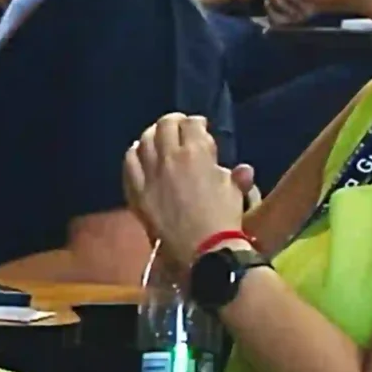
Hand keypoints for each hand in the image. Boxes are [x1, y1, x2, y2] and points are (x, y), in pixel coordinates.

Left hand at [123, 113, 246, 254]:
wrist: (203, 249)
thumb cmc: (224, 218)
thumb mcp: (235, 191)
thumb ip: (235, 176)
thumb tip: (242, 170)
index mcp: (196, 153)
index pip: (192, 124)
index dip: (197, 122)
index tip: (200, 126)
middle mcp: (170, 157)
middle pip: (165, 126)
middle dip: (174, 122)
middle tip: (179, 127)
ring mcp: (150, 174)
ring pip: (144, 141)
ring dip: (153, 135)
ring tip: (158, 137)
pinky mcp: (138, 191)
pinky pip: (130, 163)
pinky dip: (134, 154)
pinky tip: (138, 154)